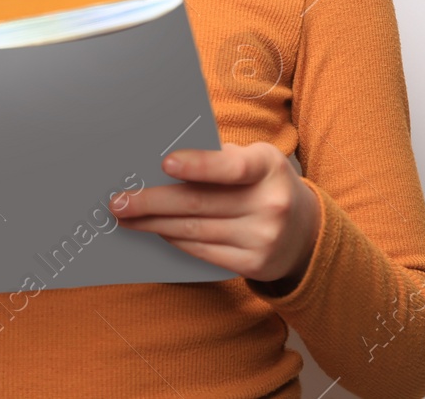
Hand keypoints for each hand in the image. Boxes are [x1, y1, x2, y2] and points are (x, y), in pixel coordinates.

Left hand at [108, 141, 319, 286]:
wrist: (306, 232)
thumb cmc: (264, 184)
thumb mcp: (254, 160)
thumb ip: (217, 159)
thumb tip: (161, 166)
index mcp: (267, 167)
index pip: (231, 167)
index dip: (198, 165)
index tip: (165, 163)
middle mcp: (269, 204)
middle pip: (198, 203)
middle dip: (152, 202)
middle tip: (118, 202)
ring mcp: (263, 238)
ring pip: (194, 230)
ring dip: (154, 224)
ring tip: (127, 218)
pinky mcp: (253, 265)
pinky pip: (202, 251)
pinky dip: (175, 240)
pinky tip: (157, 231)